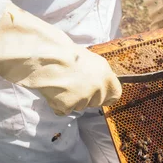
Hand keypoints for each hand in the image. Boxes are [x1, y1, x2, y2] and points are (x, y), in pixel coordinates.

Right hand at [0, 3, 121, 115]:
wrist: (46, 56)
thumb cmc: (65, 53)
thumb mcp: (90, 60)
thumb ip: (98, 74)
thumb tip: (100, 83)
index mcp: (106, 75)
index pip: (115, 94)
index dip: (107, 96)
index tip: (102, 97)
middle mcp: (98, 88)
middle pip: (96, 102)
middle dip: (86, 97)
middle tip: (72, 85)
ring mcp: (84, 99)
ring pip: (79, 106)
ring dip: (71, 99)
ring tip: (60, 82)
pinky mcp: (69, 106)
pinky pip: (64, 110)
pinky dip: (57, 104)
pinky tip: (53, 90)